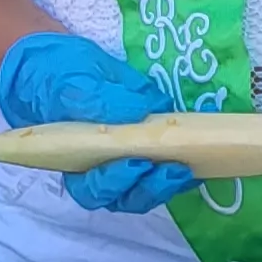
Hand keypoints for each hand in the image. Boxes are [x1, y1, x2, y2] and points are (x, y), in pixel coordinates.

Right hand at [0, 33, 196, 213]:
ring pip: (146, 189)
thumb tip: (139, 111)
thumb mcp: (72, 81)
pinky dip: (181, 170)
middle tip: (173, 170)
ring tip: (189, 168)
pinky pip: (164, 170)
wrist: (63, 64)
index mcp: (74, 161)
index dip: (115, 183)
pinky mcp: (148, 151)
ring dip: (168, 184)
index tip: (137, 164)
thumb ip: (97, 99)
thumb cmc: (59, 76)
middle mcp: (100, 170)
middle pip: (125, 197)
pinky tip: (202, 159)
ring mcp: (125, 162)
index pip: (92, 188)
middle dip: (151, 188)